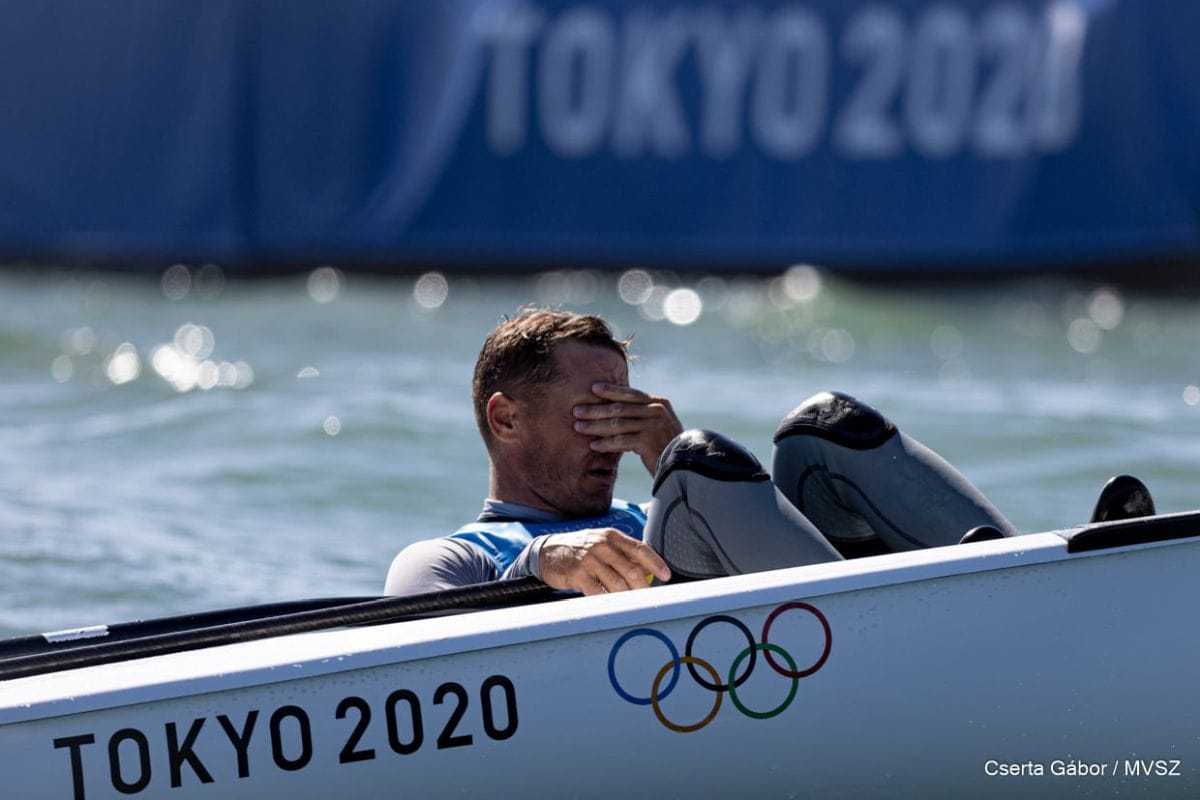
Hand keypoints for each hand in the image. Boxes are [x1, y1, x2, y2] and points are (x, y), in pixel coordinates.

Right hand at [538, 528, 670, 594]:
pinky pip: (598, 592)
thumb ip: (623, 554)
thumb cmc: (580, 549)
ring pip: (617, 584)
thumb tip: (647, 571)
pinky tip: (611, 605)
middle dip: (643, 587)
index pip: (639, 548)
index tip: (666, 575)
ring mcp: (589, 559)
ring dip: (627, 597)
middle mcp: (602, 545)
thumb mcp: (602, 544)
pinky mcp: (577, 573)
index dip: (655, 563)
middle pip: (631, 570)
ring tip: (632, 605)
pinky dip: (607, 601)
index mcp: (612, 536)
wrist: (548, 551)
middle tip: (648, 599)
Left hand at [573, 383, 683, 475]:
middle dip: (595, 409)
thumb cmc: (667, 446)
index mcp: (659, 403)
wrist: (685, 466)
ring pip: (617, 424)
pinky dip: (606, 443)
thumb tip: (615, 409)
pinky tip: (593, 445)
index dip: (611, 390)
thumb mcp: (657, 425)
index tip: (593, 388)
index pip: (630, 394)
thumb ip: (641, 415)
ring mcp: (653, 425)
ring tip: (578, 428)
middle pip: (619, 408)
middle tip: (576, 411)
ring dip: (595, 426)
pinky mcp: (648, 441)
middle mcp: (657, 410)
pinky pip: (621, 441)